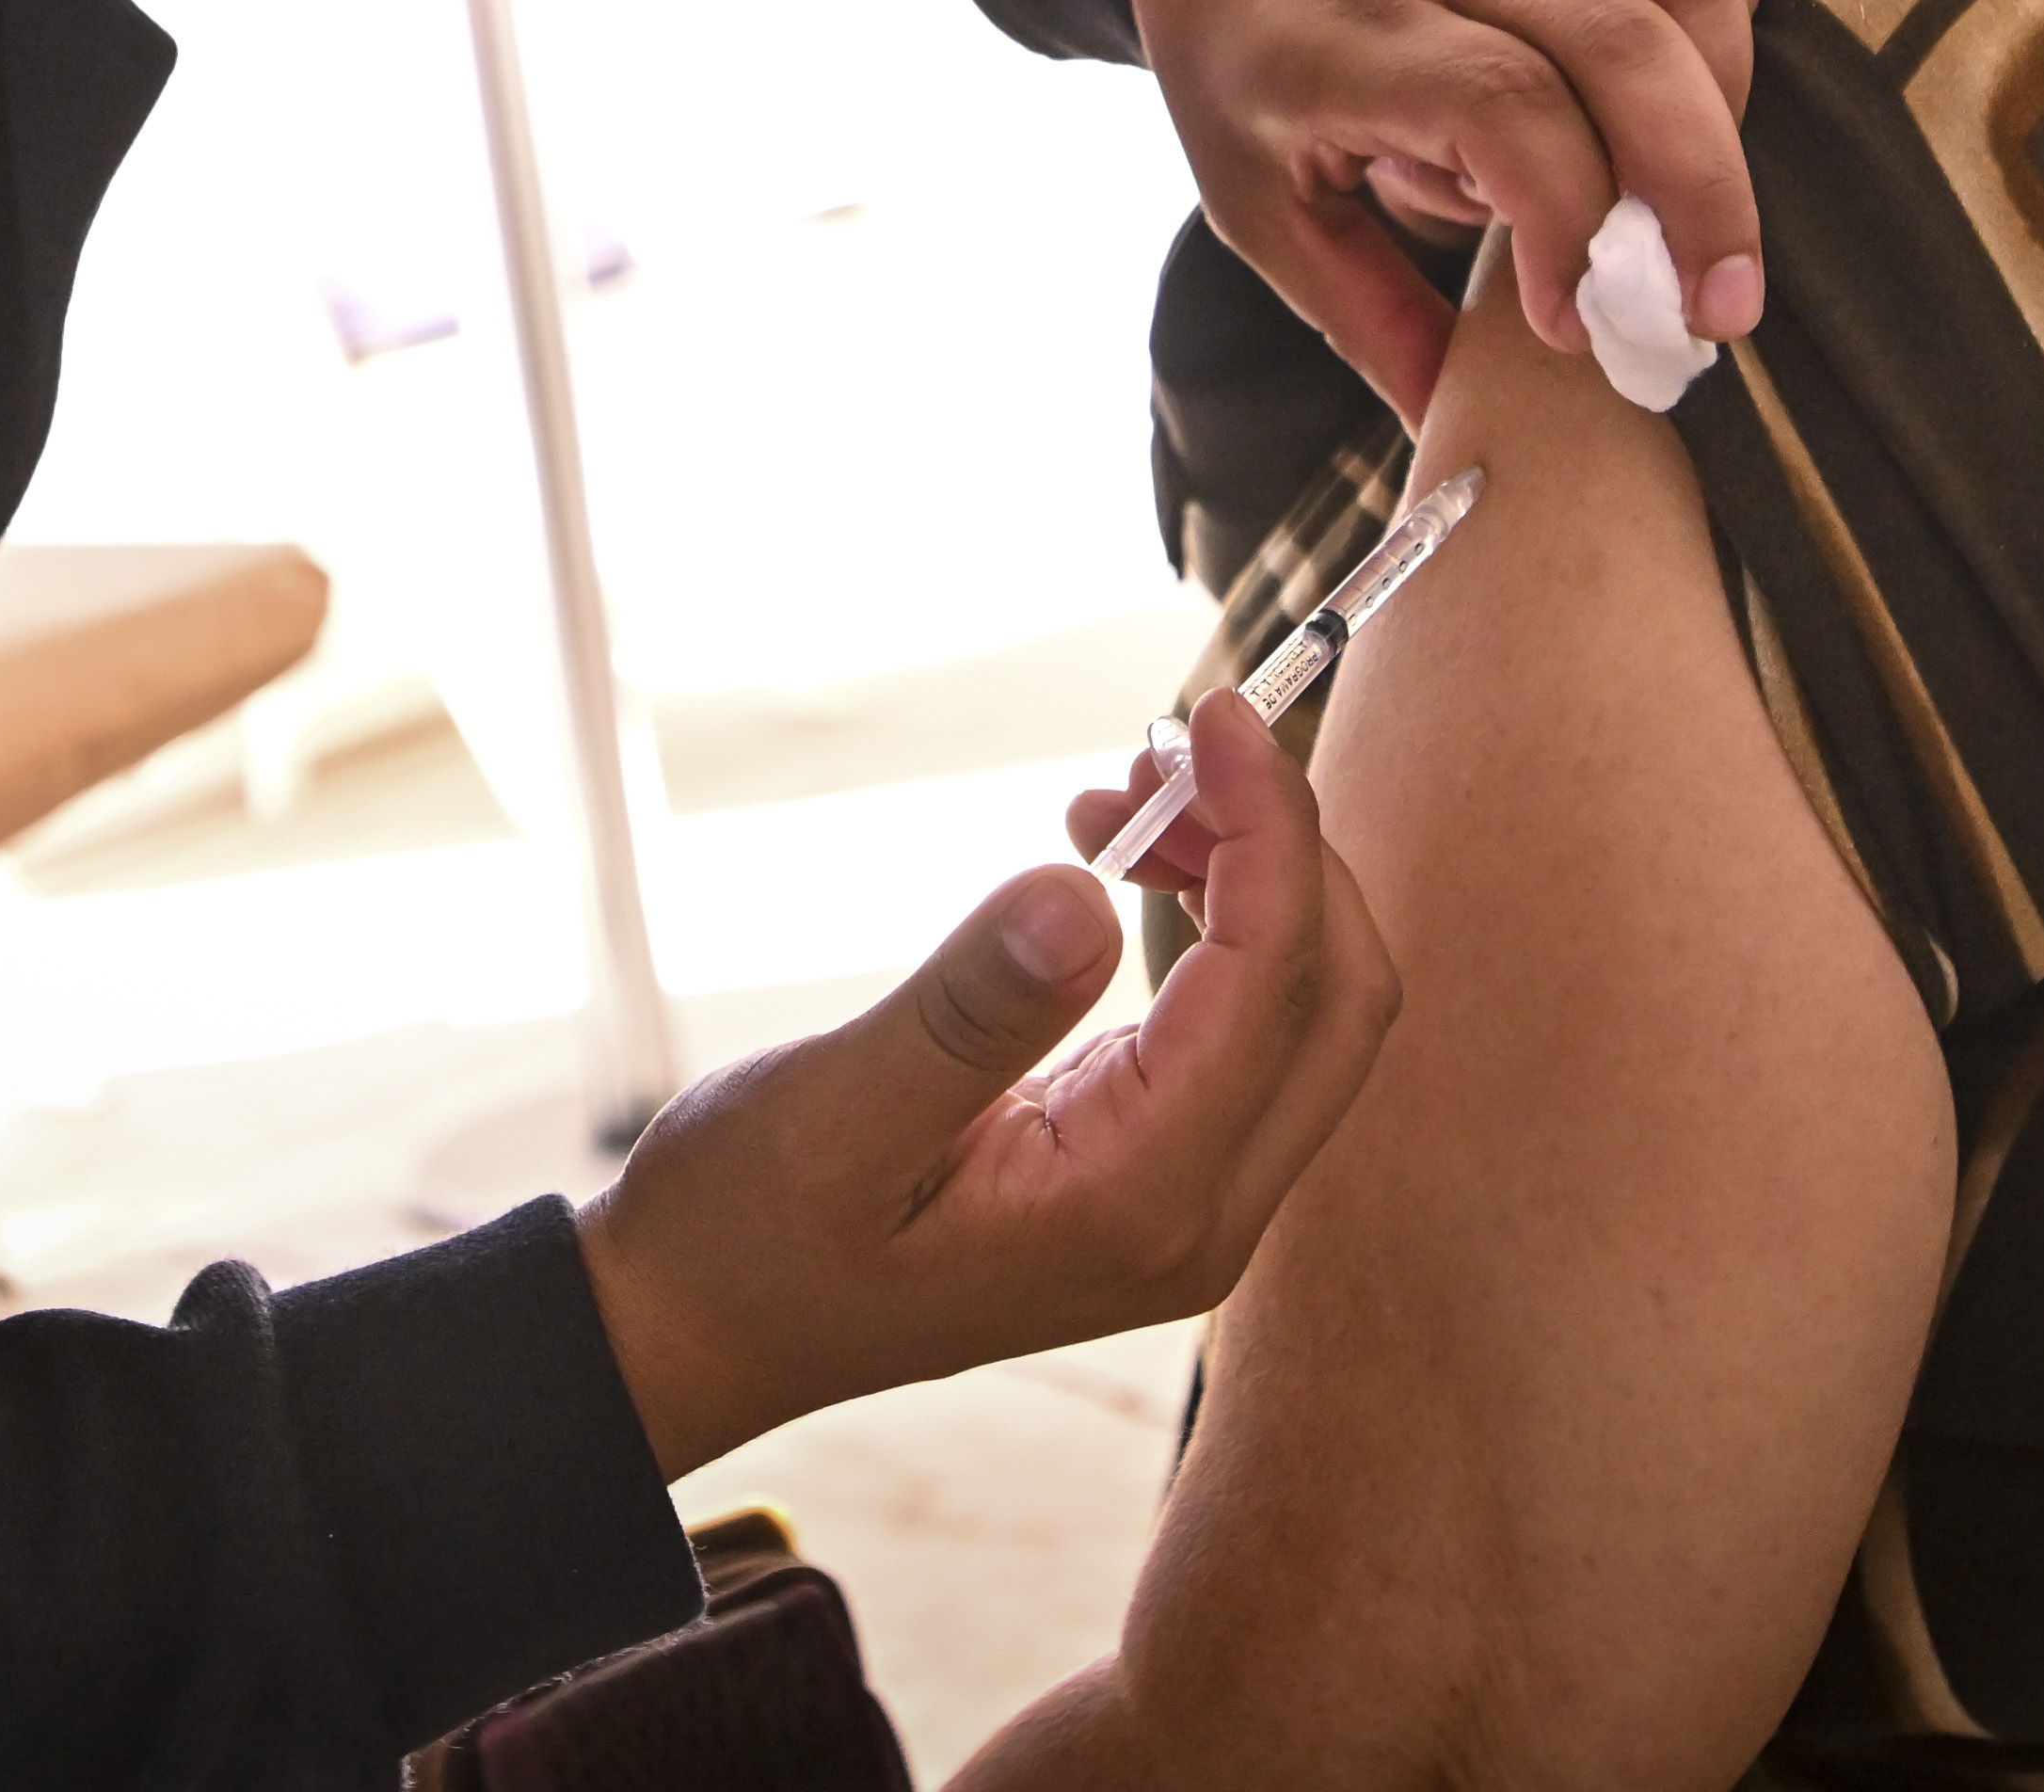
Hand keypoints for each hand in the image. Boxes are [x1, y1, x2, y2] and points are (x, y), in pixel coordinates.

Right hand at [576, 692, 1397, 1476]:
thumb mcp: (829, 1115)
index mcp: (1134, 1204)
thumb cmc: (746, 1238)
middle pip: (1340, 1001)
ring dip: (1251, 881)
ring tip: (1126, 797)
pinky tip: (1127, 867)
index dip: (1271, 828)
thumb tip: (1084, 897)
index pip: (1279, 985)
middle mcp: (1195, 1222)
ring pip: (1304, 1014)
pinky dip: (1216, 927)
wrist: (703, 1334)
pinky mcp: (1154, 1178)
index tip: (1217, 711)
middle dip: (1283, 849)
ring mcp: (1184, 1209)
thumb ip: (967, 1014)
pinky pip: (1243, 1036)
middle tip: (1168, 748)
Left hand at [1124, 0, 1765, 419]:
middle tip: (1714, 316)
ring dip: (1727, 107)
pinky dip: (1733, 20)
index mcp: (1348, 37)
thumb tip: (1454, 429)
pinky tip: (1711, 107)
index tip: (1572, 327)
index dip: (1565, 222)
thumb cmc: (1237, 42)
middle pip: (1622, 45)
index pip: (1503, 108)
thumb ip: (1360, 311)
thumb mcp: (1251, 193)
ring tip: (1713, 219)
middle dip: (1699, 192)